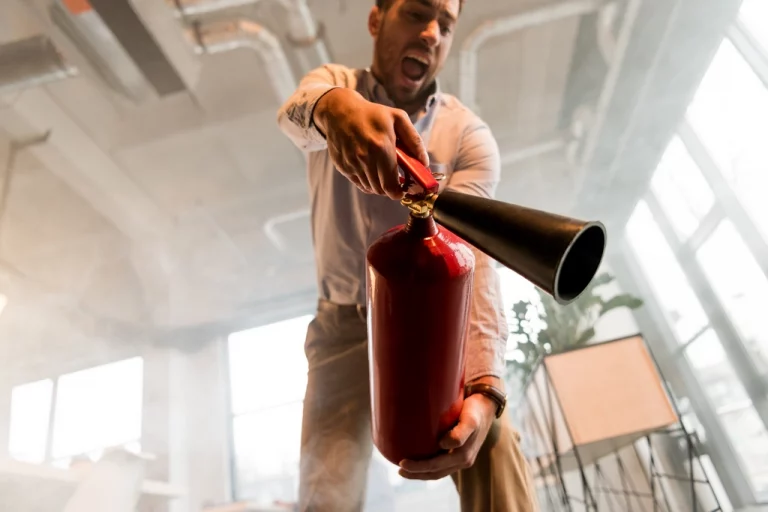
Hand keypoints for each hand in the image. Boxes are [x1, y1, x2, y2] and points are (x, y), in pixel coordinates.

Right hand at [312, 88, 428, 199]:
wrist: (339, 111)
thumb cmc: (371, 114)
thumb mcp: (398, 118)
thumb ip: (414, 141)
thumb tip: (424, 162)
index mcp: (381, 147)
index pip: (390, 185)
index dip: (399, 192)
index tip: (404, 188)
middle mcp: (365, 159)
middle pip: (381, 190)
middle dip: (391, 189)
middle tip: (396, 181)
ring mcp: (352, 164)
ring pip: (370, 188)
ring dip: (380, 185)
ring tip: (384, 173)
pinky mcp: (343, 167)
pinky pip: (359, 184)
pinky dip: (368, 183)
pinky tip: (372, 171)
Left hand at [398, 392, 497, 480]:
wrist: (486, 405)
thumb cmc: (475, 410)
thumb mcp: (470, 420)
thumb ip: (460, 433)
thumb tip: (443, 444)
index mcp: (463, 456)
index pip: (436, 467)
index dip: (418, 467)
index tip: (401, 462)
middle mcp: (462, 460)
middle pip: (435, 473)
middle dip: (416, 473)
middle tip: (398, 468)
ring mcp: (461, 458)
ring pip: (438, 471)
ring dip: (421, 473)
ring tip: (404, 470)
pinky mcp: (458, 452)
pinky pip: (441, 465)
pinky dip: (428, 467)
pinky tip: (418, 461)